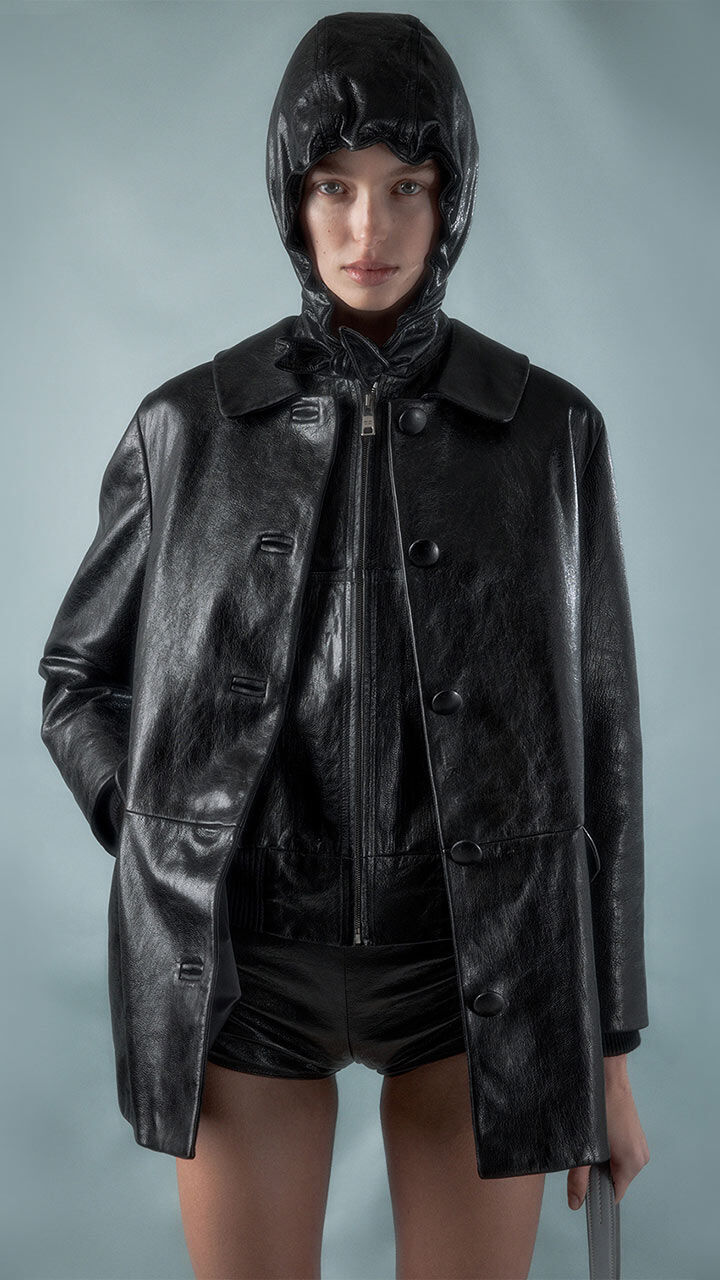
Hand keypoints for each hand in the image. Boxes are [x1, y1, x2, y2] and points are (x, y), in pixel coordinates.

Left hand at [567, 1054, 649, 1208]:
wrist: (607, 1073)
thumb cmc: (598, 1105)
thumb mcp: (586, 1146)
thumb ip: (579, 1178)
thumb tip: (575, 1204)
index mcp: (633, 1163)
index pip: (615, 1194)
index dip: (597, 1194)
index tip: (580, 1187)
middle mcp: (641, 1157)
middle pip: (615, 1180)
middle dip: (596, 1174)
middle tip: (581, 1156)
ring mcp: (639, 1144)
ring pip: (615, 1165)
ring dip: (600, 1160)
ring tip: (587, 1141)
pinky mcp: (634, 1134)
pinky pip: (618, 1152)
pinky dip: (605, 1149)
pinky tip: (594, 1134)